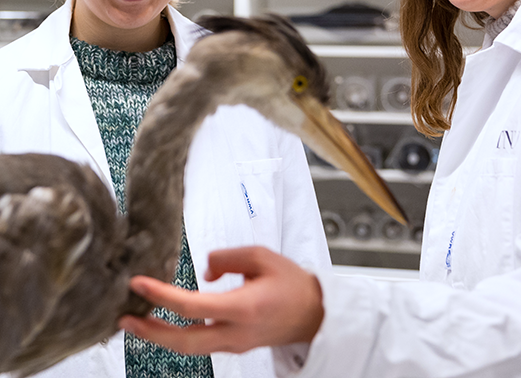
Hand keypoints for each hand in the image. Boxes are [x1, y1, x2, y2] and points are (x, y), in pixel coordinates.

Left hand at [119, 246, 323, 355]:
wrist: (314, 315)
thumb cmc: (291, 283)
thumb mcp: (262, 256)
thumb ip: (228, 258)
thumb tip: (202, 272)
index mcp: (243, 308)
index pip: (192, 306)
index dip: (161, 296)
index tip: (138, 284)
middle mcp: (235, 333)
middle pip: (183, 343)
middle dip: (149, 333)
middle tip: (123, 319)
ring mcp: (234, 345)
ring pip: (189, 349)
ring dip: (159, 337)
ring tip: (135, 321)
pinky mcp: (233, 346)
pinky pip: (200, 345)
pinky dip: (177, 336)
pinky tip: (164, 324)